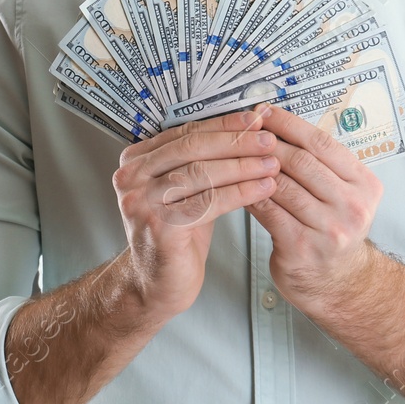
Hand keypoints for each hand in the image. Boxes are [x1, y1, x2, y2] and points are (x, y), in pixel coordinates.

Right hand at [112, 106, 280, 320]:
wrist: (156, 283)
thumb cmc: (175, 235)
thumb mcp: (183, 190)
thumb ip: (201, 162)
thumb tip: (245, 130)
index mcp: (136, 160)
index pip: (185, 132)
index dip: (223, 124)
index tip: (254, 120)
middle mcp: (132, 177)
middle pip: (191, 148)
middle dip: (235, 142)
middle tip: (267, 140)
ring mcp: (141, 202)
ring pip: (201, 174)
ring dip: (243, 167)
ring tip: (272, 165)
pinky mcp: (159, 227)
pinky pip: (208, 203)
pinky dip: (240, 193)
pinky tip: (262, 189)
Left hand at [246, 103, 384, 309]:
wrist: (339, 284)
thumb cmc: (332, 231)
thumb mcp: (342, 194)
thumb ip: (321, 165)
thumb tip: (278, 125)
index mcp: (365, 185)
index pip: (323, 143)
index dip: (289, 124)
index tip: (265, 111)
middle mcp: (352, 206)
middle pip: (302, 162)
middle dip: (268, 142)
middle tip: (244, 130)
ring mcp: (329, 229)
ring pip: (282, 185)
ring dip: (255, 167)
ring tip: (236, 154)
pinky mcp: (302, 247)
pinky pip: (268, 210)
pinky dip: (250, 194)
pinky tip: (236, 185)